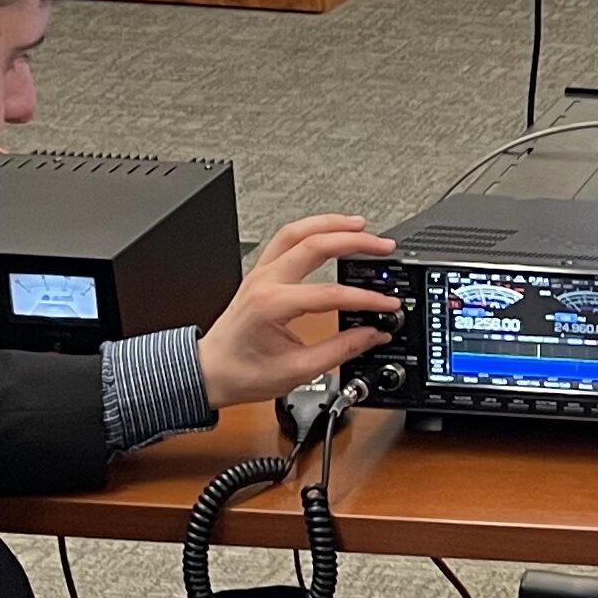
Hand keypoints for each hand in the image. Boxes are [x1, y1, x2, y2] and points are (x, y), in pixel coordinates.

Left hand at [198, 214, 400, 409]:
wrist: (210, 372)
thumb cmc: (242, 373)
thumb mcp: (298, 370)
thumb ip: (341, 350)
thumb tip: (372, 335)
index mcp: (272, 305)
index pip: (331, 294)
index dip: (365, 298)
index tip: (387, 302)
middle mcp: (265, 282)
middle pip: (314, 245)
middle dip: (354, 241)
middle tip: (382, 246)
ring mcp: (260, 273)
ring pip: (296, 232)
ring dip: (330, 224)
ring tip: (360, 226)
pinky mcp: (260, 273)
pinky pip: (285, 239)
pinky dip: (311, 230)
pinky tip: (329, 231)